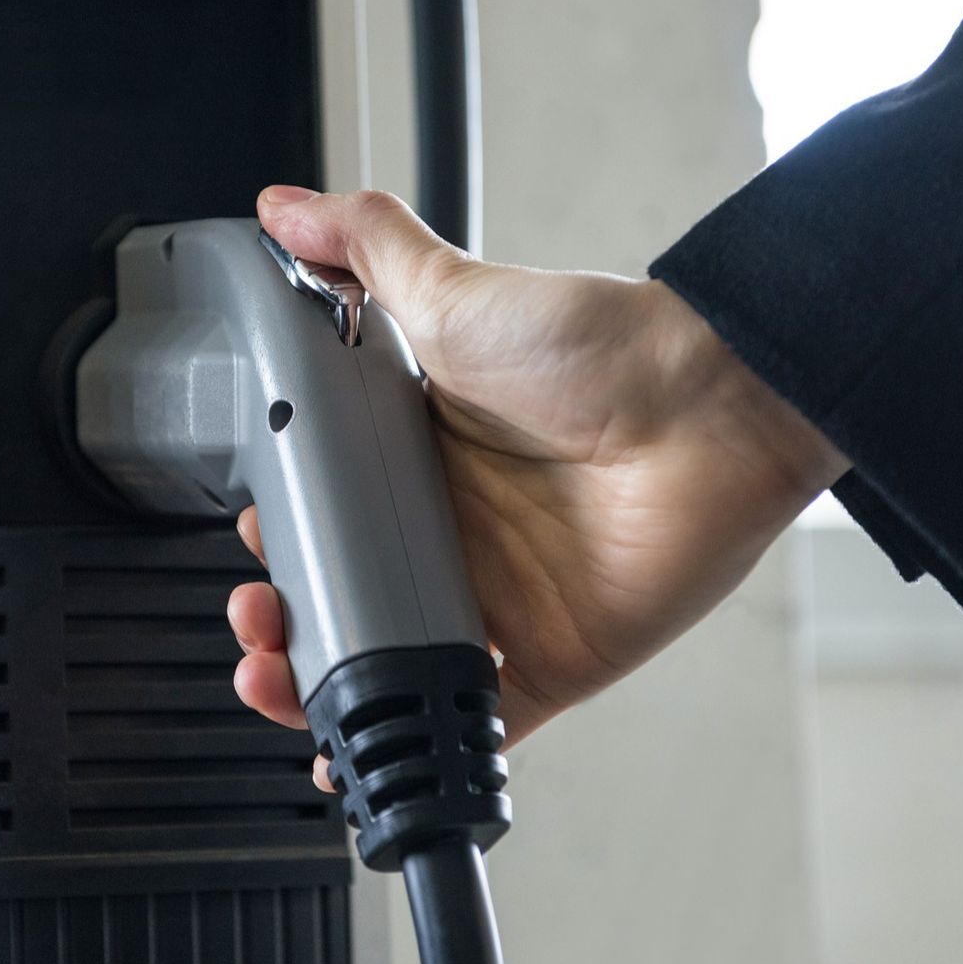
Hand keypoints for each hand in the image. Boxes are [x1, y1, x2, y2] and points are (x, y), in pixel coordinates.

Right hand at [229, 187, 849, 788]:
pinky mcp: (553, 659)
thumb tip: (285, 210)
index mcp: (425, 460)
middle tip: (256, 621)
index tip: (253, 550)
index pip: (331, 516)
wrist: (709, 408)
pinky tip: (353, 754)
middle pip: (350, 601)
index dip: (283, 542)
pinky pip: (478, 721)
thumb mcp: (457, 291)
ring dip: (325, 686)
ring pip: (393, 665)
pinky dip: (418, 743)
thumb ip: (365, 248)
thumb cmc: (601, 349)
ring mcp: (503, 602)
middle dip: (285, 623)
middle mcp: (460, 535)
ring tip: (277, 682)